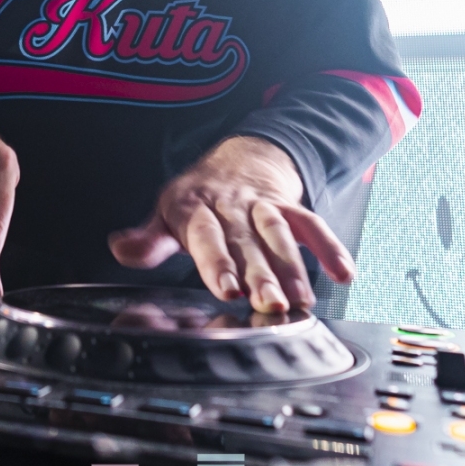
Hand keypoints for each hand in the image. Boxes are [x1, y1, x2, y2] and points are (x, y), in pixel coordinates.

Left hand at [109, 136, 354, 313]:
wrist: (239, 160)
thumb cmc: (197, 199)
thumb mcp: (165, 214)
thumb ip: (147, 239)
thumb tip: (121, 248)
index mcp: (195, 207)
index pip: (206, 236)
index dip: (216, 263)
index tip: (226, 289)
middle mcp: (231, 206)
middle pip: (247, 242)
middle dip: (260, 274)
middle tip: (270, 305)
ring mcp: (262, 207)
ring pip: (279, 235)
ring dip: (293, 268)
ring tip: (302, 300)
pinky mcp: (289, 208)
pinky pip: (312, 225)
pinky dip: (330, 248)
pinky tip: (344, 273)